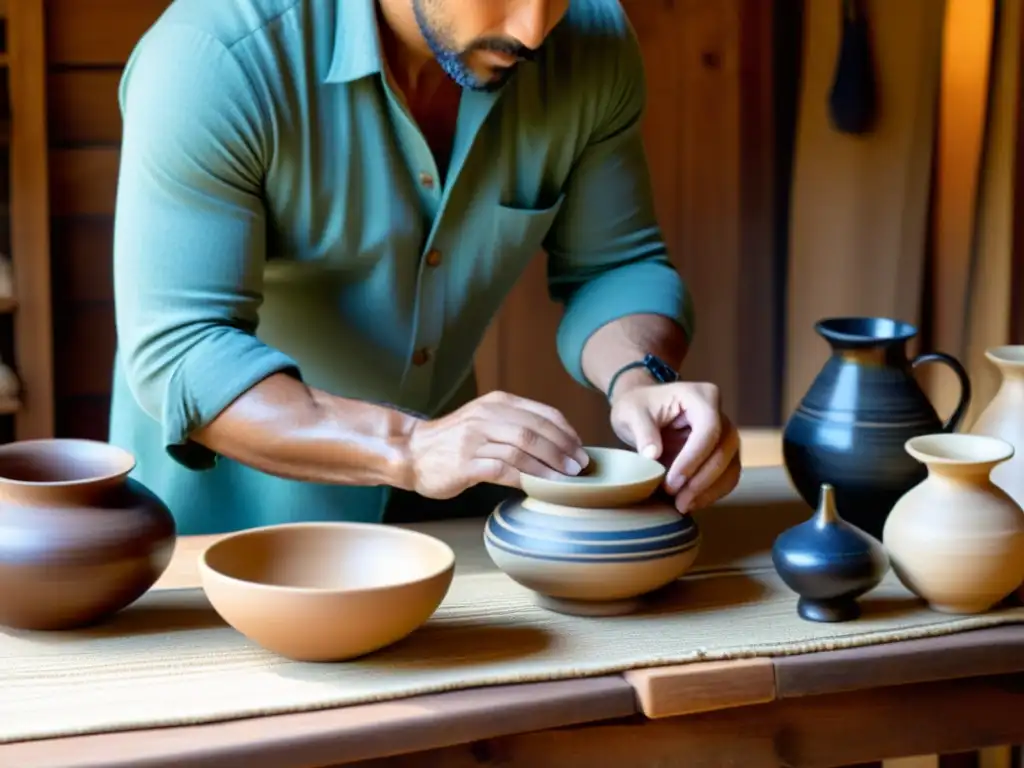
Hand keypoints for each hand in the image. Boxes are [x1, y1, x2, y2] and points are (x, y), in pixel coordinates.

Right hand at [405, 391, 589, 498]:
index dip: (566, 432)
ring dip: (548, 467)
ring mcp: (474, 439)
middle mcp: (486, 416)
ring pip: (521, 450)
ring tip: (565, 479)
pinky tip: (538, 487)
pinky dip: (525, 479)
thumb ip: (515, 424)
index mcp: (497, 403)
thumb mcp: (486, 420)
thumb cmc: (455, 441)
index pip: (542, 413)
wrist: (413, 451)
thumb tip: (559, 444)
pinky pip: (503, 470)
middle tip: (579, 467)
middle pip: (535, 431)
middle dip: (562, 450)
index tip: (580, 449)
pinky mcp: (465, 464)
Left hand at [610, 382, 740, 512]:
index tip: (671, 482)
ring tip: (683, 506)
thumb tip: (653, 455)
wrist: (644, 409)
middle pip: (725, 449)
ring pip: (731, 466)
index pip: (709, 429)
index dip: (693, 459)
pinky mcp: (723, 453)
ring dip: (710, 490)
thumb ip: (642, 431)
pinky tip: (691, 503)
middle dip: (702, 479)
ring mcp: (724, 434)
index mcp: (701, 396)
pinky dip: (712, 493)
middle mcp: (719, 413)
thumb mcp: (631, 413)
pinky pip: (727, 476)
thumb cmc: (638, 406)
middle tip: (677, 499)